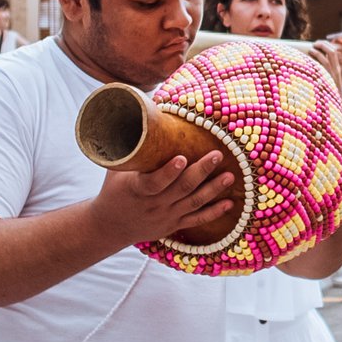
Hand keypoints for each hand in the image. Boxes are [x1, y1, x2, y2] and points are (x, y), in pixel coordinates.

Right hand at [94, 151, 237, 249]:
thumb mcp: (116, 169)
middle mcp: (154, 204)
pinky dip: (214, 212)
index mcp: (137, 189)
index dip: (168, 172)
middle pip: (181, 188)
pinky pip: (196, 220)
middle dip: (201, 171)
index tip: (181, 157)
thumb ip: (131, 149)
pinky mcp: (174, 224)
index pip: (153, 182)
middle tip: (217, 155)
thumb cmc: (114, 190)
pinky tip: (229, 203)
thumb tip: (140, 115)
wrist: (111, 226)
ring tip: (230, 176)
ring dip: (213, 190)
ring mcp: (166, 215)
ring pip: (193, 203)